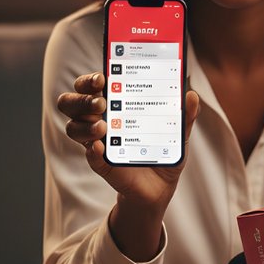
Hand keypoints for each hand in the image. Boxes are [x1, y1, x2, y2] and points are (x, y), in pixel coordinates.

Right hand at [58, 73, 199, 259]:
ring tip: (103, 127)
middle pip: (71, 102)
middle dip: (81, 99)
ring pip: (73, 128)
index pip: (89, 86)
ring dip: (84, 125)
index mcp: (114, 104)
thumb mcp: (178, 133)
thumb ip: (184, 116)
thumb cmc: (163, 151)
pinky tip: (99, 147)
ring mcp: (98, 142)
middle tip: (102, 102)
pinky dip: (91, 151)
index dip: (89, 79)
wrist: (161, 186)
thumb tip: (192, 96)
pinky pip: (89, 156)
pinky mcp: (102, 164)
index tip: (101, 78)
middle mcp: (99, 120)